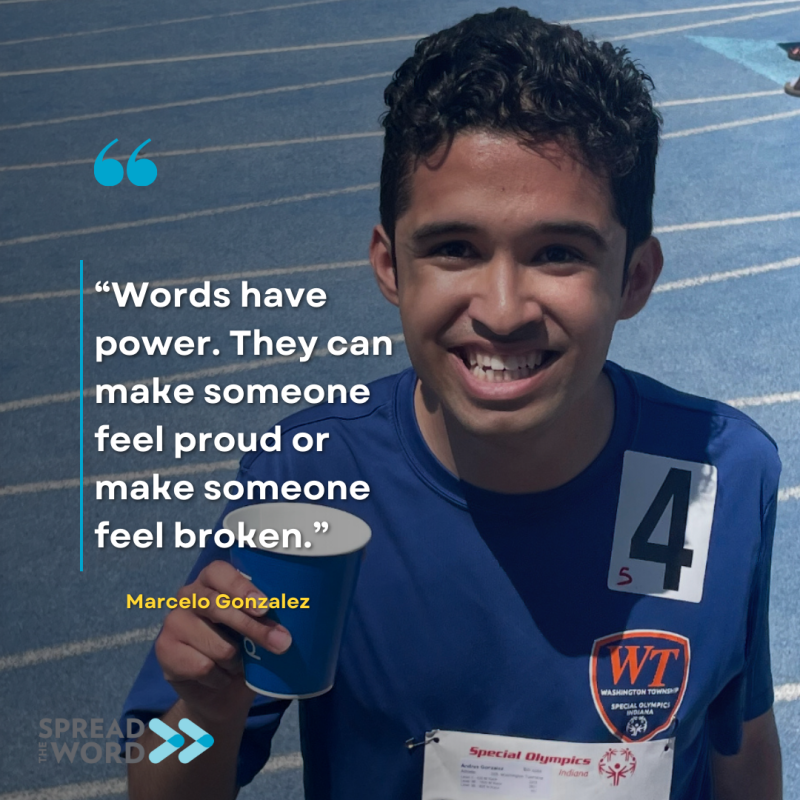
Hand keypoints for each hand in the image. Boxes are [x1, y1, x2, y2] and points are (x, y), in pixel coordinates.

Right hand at [154, 560, 291, 722]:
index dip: (241, 588)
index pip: (219, 572)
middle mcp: (188, 595)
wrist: (220, 694)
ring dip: (236, 662)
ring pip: (216, 644)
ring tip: (238, 664)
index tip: (265, 606)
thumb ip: (269, 617)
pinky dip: (220, 677)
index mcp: (212, 580)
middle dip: (252, 628)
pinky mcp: (164, 650)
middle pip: (218, 607)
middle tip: (280, 642)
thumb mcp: (259, 628)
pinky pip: (203, 666)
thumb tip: (301, 618)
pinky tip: (219, 676)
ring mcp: (173, 621)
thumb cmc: (245, 650)